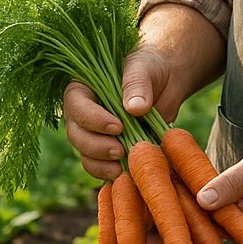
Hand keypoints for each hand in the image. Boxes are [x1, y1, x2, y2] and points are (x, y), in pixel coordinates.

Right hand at [62, 45, 181, 181]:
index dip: (92, 119)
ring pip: (85, 155)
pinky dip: (111, 174)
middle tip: (119, 150)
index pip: (76, 106)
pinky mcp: (110, 151)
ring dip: (101, 164)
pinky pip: (102, 167)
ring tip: (123, 166)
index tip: (117, 126)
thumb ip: (137, 85)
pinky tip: (127, 175)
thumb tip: (135, 108)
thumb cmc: (149, 68)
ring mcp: (95, 135)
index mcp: (83, 90)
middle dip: (95, 146)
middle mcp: (83, 114)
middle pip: (76, 135)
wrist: (166, 82)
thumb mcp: (144, 68)